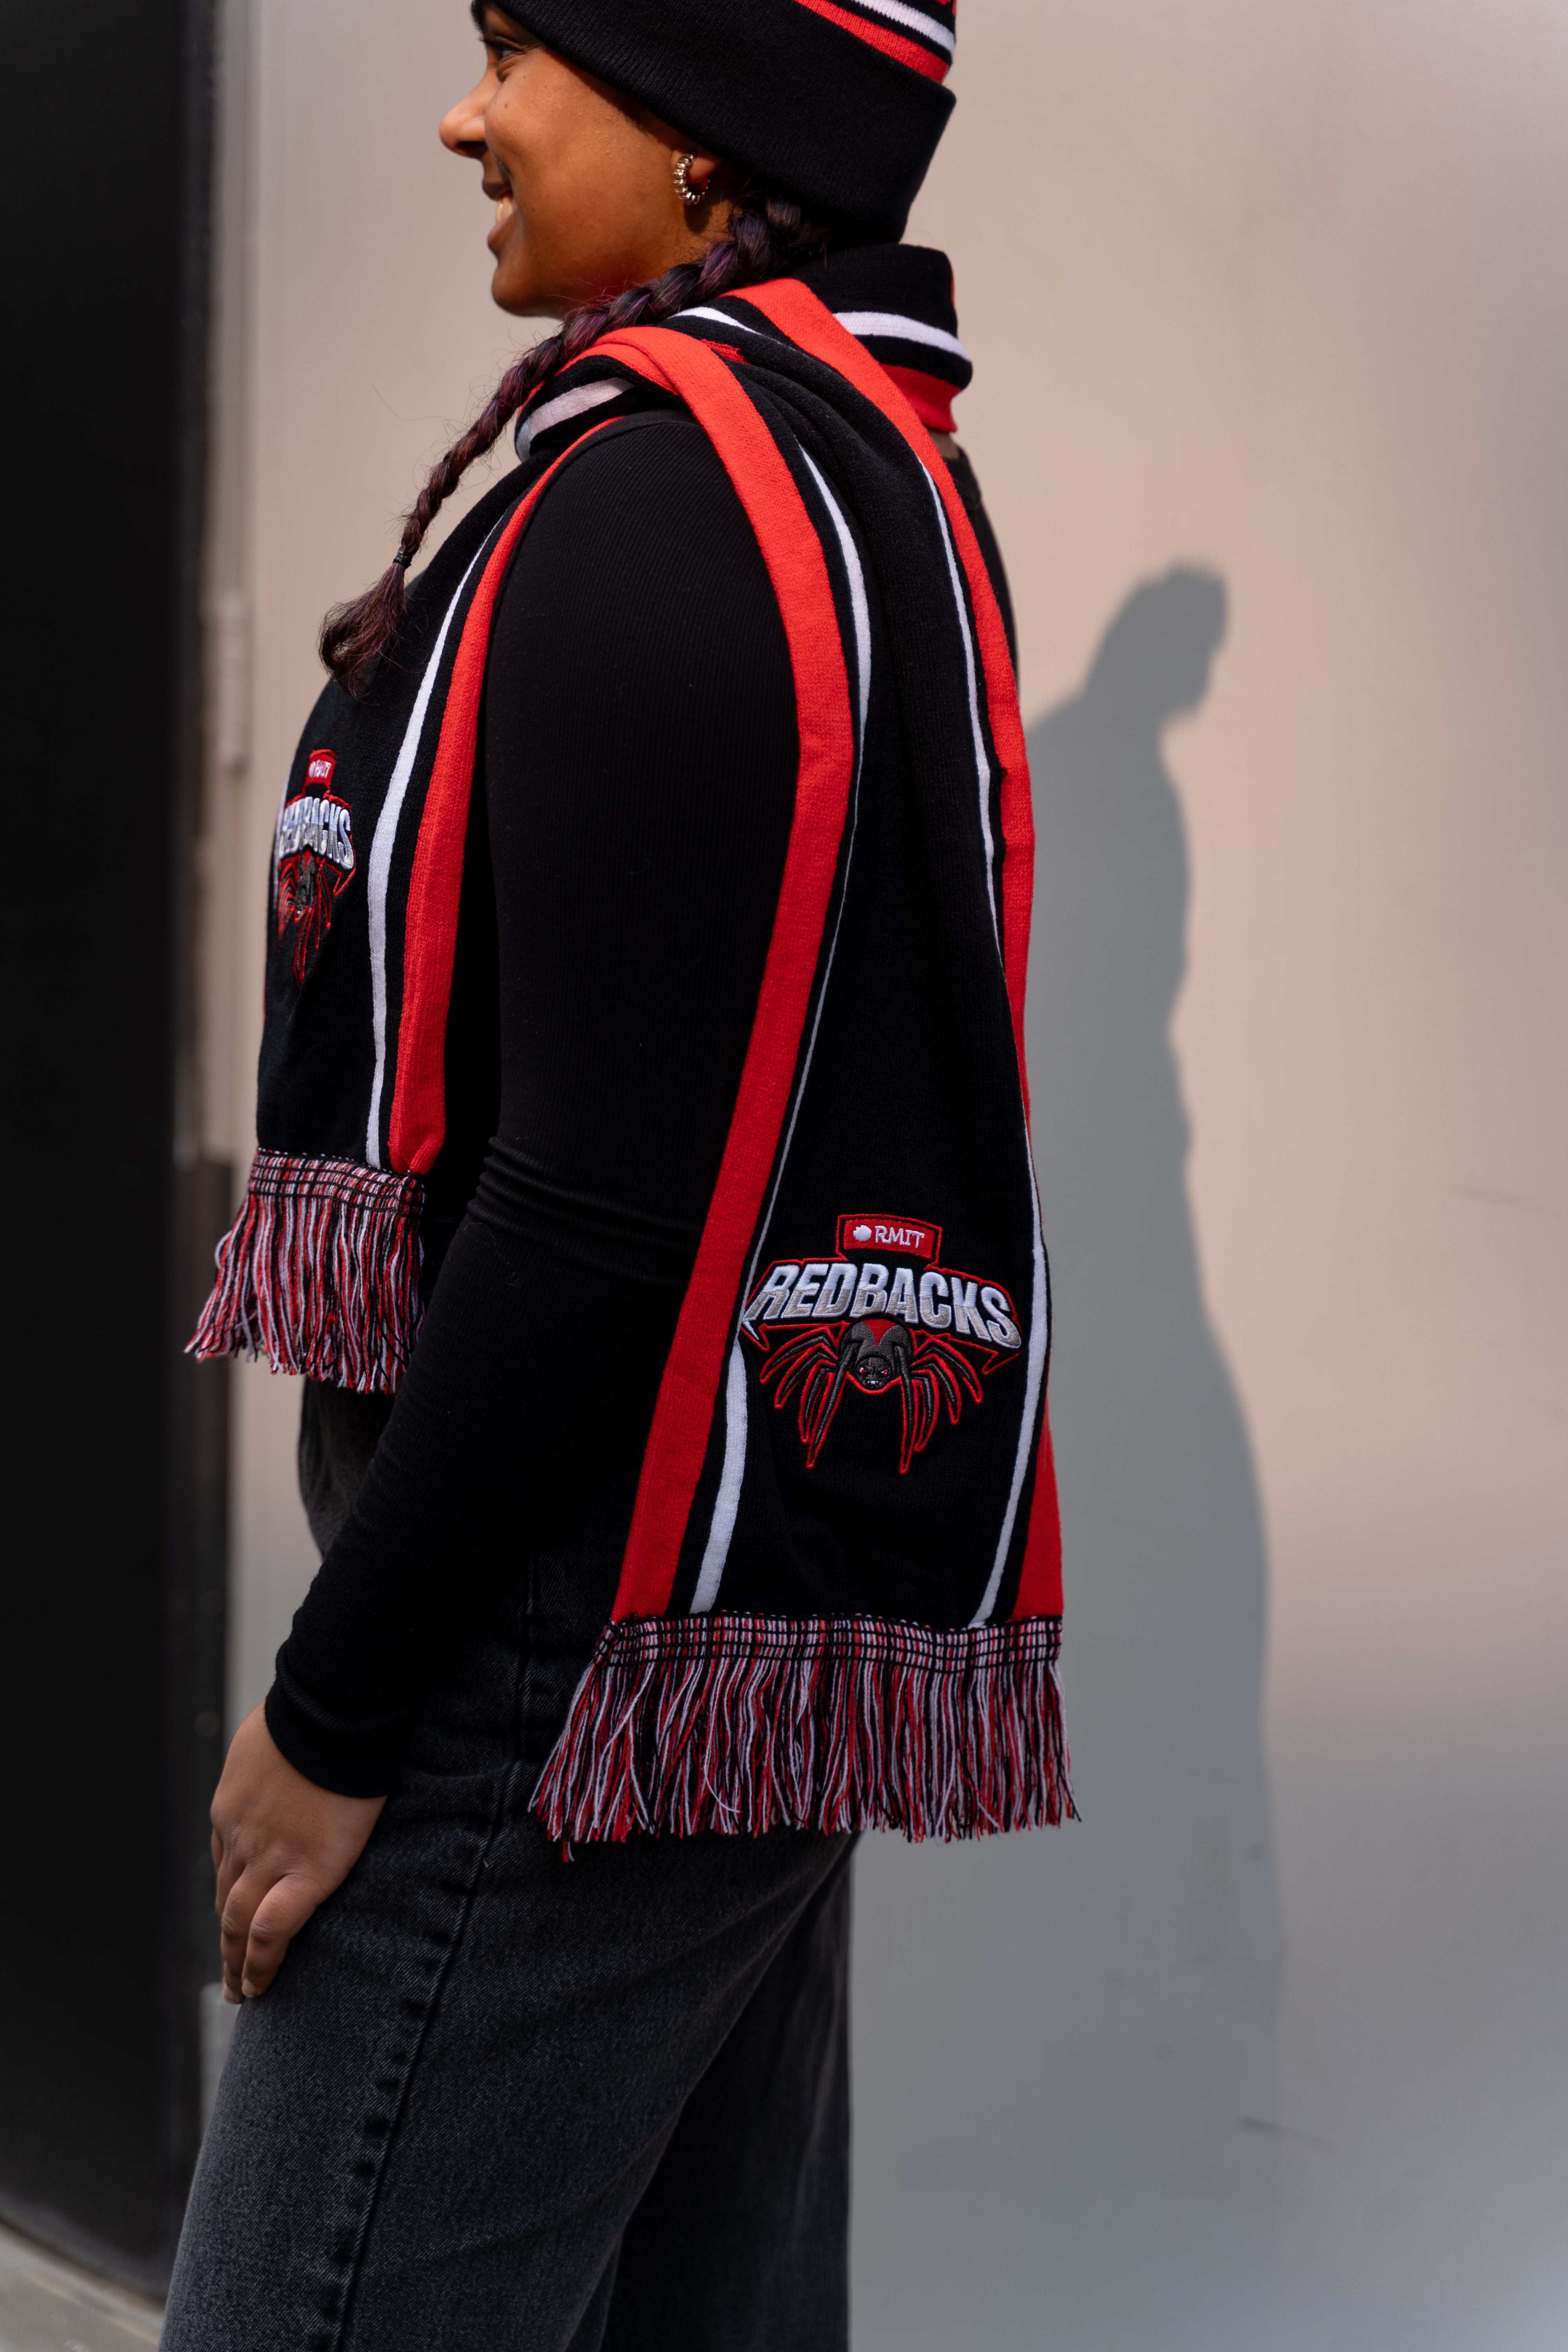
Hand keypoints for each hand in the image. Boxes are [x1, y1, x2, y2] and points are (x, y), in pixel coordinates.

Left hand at [211, 1705, 385, 2001]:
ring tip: (242, 1990)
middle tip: (229, 1972)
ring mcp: (268, 1859)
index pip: (225, 1861)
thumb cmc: (315, 1711)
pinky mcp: (305, 1874)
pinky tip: (261, 1984)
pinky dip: (261, 1962)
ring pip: (238, 1923)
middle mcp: (239, 1838)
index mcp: (232, 1807)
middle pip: (225, 1899)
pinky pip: (272, 1931)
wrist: (334, 1712)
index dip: (230, 1891)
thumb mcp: (272, 1735)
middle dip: (226, 1937)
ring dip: (236, 1960)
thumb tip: (289, 1754)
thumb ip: (272, 1759)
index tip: (235, 1912)